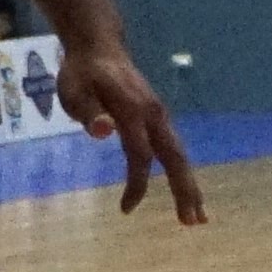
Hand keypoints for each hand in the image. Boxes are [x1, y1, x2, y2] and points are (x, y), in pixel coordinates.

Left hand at [59, 43, 205, 223]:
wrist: (99, 47)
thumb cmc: (82, 73)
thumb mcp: (73, 91)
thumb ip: (88, 112)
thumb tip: (103, 132)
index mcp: (133, 110)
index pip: (140, 155)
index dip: (137, 184)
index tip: (125, 209)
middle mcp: (154, 113)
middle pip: (175, 157)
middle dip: (185, 190)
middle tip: (194, 224)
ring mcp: (159, 115)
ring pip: (179, 154)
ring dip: (189, 185)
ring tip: (197, 217)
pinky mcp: (158, 117)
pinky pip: (173, 148)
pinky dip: (181, 171)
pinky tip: (183, 189)